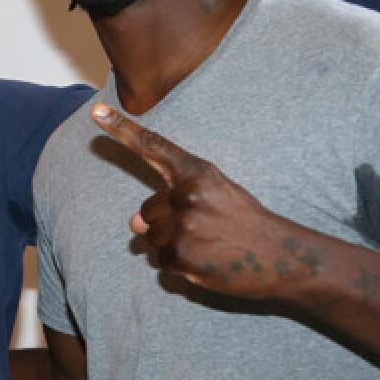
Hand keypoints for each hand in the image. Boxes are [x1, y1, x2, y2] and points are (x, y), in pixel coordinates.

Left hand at [91, 103, 293, 299]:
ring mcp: (183, 225)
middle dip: (166, 224)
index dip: (121, 129)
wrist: (283, 257)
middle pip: (147, 211)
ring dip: (172, 247)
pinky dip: (179, 267)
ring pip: (152, 239)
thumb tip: (134, 224)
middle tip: (204, 230)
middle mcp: (187, 194)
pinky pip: (161, 263)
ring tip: (207, 246)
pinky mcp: (182, 254)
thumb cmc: (246, 223)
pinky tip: (205, 262)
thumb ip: (173, 200)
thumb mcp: (216, 196)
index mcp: (197, 172)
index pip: (153, 147)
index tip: (96, 111)